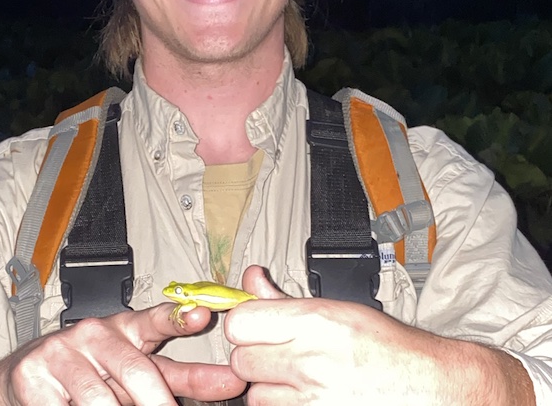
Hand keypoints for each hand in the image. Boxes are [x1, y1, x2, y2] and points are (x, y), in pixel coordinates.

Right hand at [0, 302, 244, 405]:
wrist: (24, 376)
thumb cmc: (91, 373)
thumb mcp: (133, 371)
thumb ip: (178, 378)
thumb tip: (231, 384)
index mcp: (126, 329)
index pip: (156, 320)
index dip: (179, 318)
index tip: (202, 315)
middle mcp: (97, 333)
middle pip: (136, 371)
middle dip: (157, 403)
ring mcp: (64, 350)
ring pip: (99, 399)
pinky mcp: (33, 373)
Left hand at [224, 265, 531, 405]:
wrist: (433, 390)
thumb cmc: (389, 348)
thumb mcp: (336, 309)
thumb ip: (282, 299)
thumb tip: (250, 278)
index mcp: (313, 322)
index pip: (239, 323)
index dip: (244, 325)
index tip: (255, 327)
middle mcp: (309, 361)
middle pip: (241, 360)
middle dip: (254, 357)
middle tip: (277, 354)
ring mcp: (312, 399)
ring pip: (254, 395)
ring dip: (267, 388)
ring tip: (295, 379)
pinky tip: (304, 397)